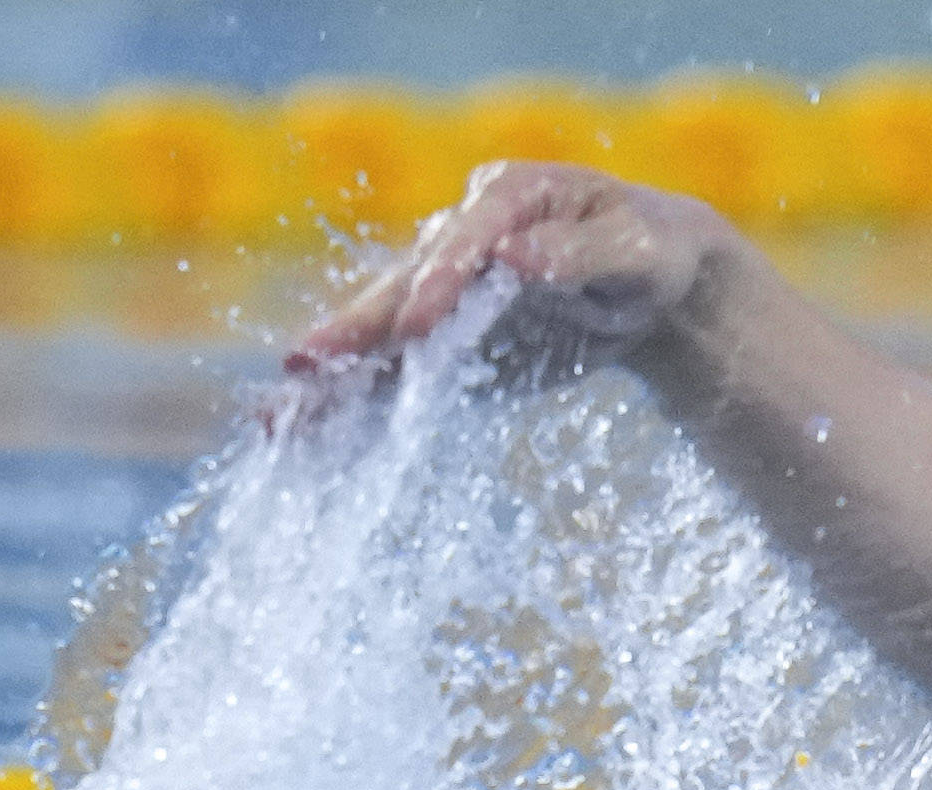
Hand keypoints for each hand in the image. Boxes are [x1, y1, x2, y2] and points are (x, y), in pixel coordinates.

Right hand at [285, 163, 727, 381]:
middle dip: (352, 335)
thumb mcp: (634, 249)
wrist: (653, 283)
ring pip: (383, 342)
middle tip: (302, 370)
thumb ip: (579, 253)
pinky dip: (363, 414)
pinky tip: (316, 447)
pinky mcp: (446, 345)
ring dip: (334, 384)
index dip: (437, 283)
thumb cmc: (648, 252)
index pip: (463, 241)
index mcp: (506, 199)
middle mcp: (459, 240)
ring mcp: (444, 294)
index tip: (416, 327)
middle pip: (399, 290)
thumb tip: (513, 257)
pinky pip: (398, 381)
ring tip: (278, 423)